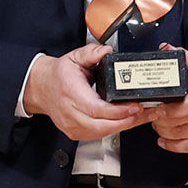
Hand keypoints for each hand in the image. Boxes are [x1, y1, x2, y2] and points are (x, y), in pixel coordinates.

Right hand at [21, 44, 152, 141]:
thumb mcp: (74, 57)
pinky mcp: (75, 133)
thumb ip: (91, 53)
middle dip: (127, 121)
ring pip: (102, 133)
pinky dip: (114, 130)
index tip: (135, 106)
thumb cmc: (58, 75)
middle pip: (102, 126)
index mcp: (71, 93)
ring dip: (124, 126)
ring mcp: (72, 126)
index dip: (118, 111)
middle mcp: (70, 113)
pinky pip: (98, 136)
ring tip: (144, 117)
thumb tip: (106, 51)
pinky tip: (128, 122)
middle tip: (146, 113)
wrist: (40, 88)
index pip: (96, 109)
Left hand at [149, 46, 187, 153]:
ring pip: (183, 135)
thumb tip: (165, 50)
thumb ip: (185, 58)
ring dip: (164, 131)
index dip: (169, 110)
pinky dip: (174, 146)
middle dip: (161, 120)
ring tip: (159, 124)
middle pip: (181, 121)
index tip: (157, 107)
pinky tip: (165, 140)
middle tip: (154, 114)